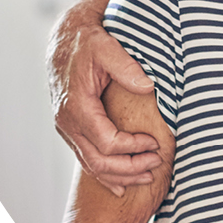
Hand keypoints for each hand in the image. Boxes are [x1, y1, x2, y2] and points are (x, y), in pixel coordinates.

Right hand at [49, 0, 160, 192]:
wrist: (65, 37)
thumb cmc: (87, 40)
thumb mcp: (107, 46)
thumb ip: (126, 67)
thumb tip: (148, 86)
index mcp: (76, 105)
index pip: (107, 141)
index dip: (133, 148)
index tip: (156, 143)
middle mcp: (67, 121)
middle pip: (99, 161)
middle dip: (130, 168)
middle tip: (157, 165)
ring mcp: (67, 128)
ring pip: (91, 165)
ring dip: (120, 176)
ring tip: (147, 177)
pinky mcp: (71, 129)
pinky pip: (86, 159)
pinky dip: (104, 174)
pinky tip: (120, 185)